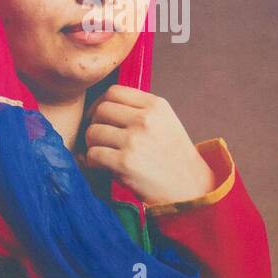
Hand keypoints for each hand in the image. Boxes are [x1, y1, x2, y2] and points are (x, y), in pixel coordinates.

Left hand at [84, 85, 216, 206]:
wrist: (187, 186)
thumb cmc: (171, 156)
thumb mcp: (164, 122)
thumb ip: (140, 110)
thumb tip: (103, 107)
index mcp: (155, 105)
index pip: (114, 91)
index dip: (100, 104)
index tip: (99, 117)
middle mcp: (145, 119)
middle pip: (101, 110)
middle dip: (93, 123)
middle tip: (97, 138)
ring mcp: (134, 140)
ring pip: (94, 131)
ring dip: (91, 144)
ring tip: (99, 152)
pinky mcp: (124, 163)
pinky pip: (93, 154)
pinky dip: (91, 161)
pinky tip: (99, 166)